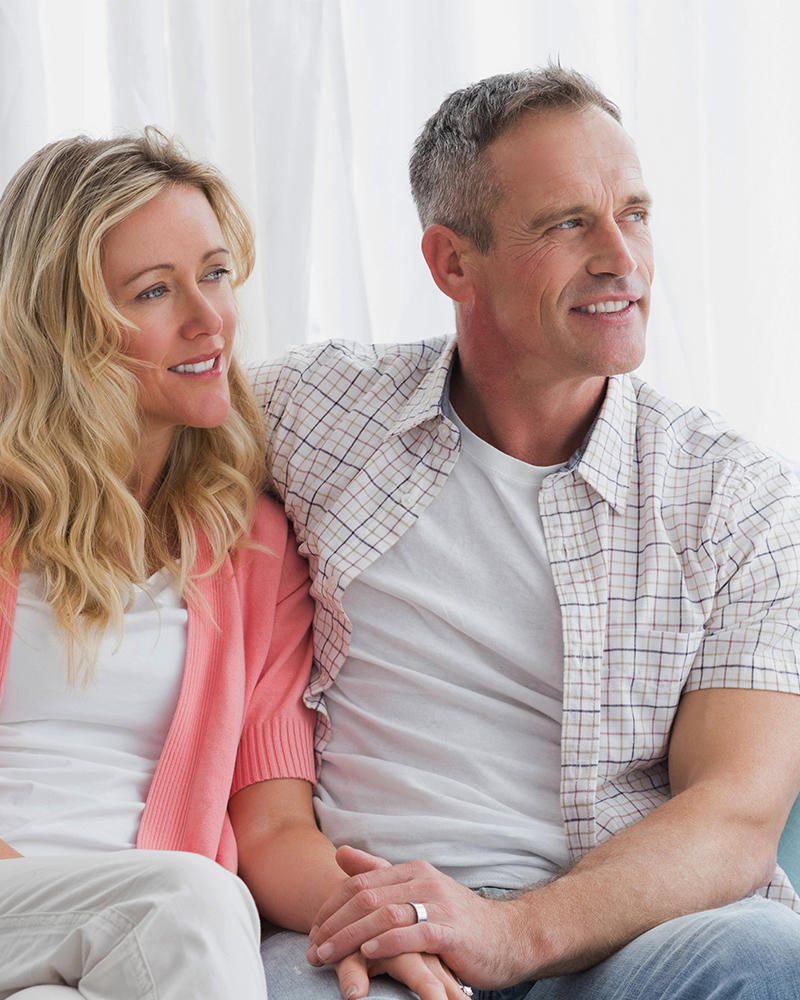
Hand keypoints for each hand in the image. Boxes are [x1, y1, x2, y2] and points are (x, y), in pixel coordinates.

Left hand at [308, 846, 531, 989]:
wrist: (509, 937)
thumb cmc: (458, 920)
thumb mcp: (418, 891)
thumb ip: (379, 873)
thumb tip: (340, 853)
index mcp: (413, 871)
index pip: (360, 882)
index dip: (331, 906)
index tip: (312, 930)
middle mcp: (424, 881)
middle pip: (366, 897)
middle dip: (333, 924)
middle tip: (312, 948)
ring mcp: (439, 905)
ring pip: (383, 915)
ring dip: (349, 937)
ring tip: (328, 956)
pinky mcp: (451, 932)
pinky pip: (411, 935)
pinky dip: (385, 944)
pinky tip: (367, 954)